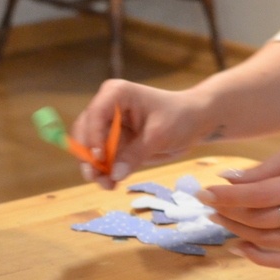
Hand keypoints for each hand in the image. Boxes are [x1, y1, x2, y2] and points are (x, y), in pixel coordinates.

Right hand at [69, 79, 208, 186]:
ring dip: (94, 168)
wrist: (195, 122)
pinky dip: (103, 172)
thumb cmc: (180, 117)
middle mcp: (106, 108)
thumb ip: (135, 153)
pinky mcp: (114, 143)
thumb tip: (114, 174)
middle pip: (84, 132)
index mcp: (116, 94)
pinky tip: (112, 183)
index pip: (94, 114)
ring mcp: (108, 126)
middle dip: (89, 156)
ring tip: (107, 185)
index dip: (92, 137)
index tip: (100, 159)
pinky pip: (102, 160)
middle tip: (97, 178)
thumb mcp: (159, 135)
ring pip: (89, 148)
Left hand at [196, 143, 279, 267]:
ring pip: (267, 241)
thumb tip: (228, 180)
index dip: (226, 196)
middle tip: (208, 204)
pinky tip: (240, 246)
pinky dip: (259, 258)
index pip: (257, 195)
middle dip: (228, 213)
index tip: (204, 192)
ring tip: (220, 218)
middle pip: (258, 220)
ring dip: (238, 232)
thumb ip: (264, 169)